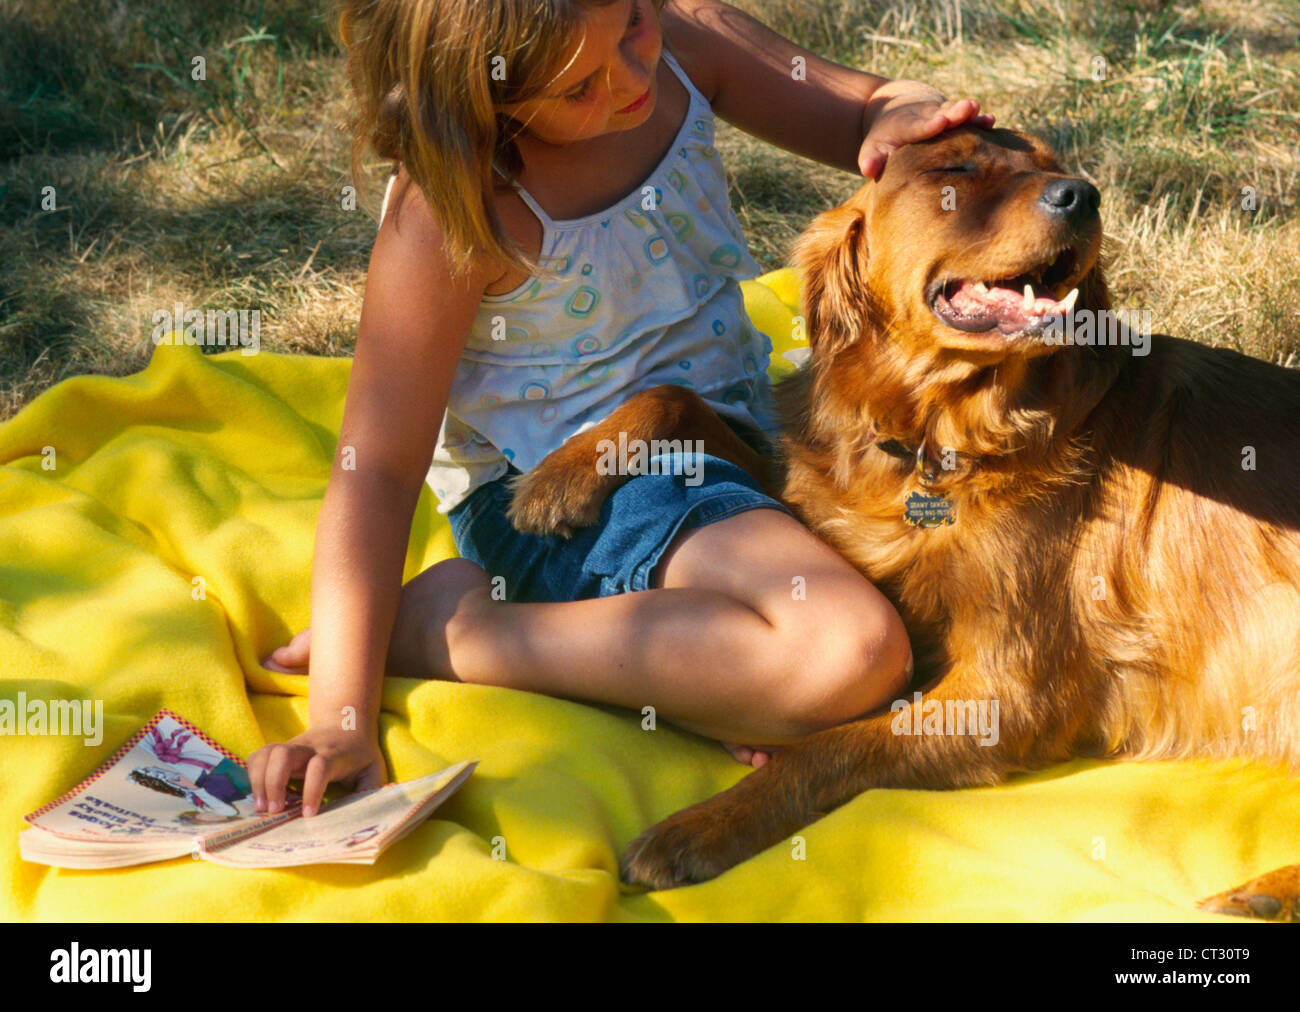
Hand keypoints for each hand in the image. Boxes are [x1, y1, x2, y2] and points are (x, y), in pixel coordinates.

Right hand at [247, 725, 387, 816]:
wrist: (346, 723)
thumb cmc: (361, 754)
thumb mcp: (375, 770)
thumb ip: (371, 791)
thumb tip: (362, 817)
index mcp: (334, 755)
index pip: (320, 766)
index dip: (312, 790)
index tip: (308, 814)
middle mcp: (310, 748)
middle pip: (284, 754)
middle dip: (274, 783)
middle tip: (275, 811)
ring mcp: (292, 747)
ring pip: (267, 753)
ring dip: (258, 781)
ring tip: (262, 808)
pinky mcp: (280, 749)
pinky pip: (258, 756)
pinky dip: (253, 775)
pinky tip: (259, 795)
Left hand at [858, 81, 994, 178]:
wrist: (898, 110)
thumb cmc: (885, 140)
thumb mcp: (873, 148)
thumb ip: (871, 158)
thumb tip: (868, 169)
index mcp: (908, 125)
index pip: (919, 125)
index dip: (930, 124)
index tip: (940, 122)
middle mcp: (929, 116)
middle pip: (944, 113)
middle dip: (956, 112)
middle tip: (968, 108)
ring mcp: (945, 115)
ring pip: (959, 113)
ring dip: (970, 114)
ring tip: (980, 111)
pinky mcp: (957, 119)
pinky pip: (970, 120)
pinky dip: (980, 120)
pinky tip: (991, 121)